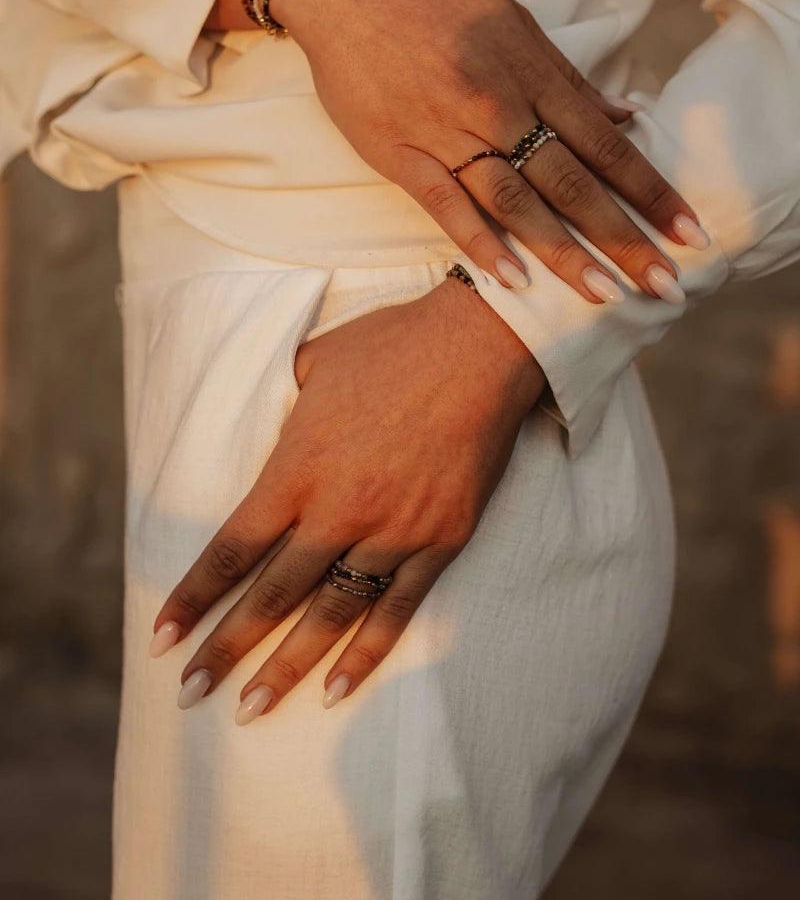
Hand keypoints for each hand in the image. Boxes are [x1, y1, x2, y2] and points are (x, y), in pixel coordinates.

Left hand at [150, 277, 543, 718]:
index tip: (162, 637)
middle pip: (271, 594)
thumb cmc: (391, 346)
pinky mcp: (440, 539)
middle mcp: (338, 509)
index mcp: (297, 467)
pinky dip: (367, 653)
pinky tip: (338, 689)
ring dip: (288, 667)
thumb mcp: (315, 365)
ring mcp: (392, 530)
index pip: (231, 548)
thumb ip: (287, 416)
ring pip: (329, 614)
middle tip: (190, 694)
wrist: (479, 346)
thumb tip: (276, 439)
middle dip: (225, 648)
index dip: (193, 597)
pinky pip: (397, 608)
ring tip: (252, 710)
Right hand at [255, 0, 707, 303]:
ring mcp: (447, 130)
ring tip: (603, 294)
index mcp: (531, 70)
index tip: (688, 230)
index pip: (605, 143)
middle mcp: (497, 103)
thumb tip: (626, 114)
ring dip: (563, 252)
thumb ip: (567, 76)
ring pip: (516, 201)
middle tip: (664, 284)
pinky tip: (514, 282)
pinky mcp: (400, 152)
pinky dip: (480, 243)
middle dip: (623, 236)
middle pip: (571, 181)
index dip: (650, 190)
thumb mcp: (513, 21)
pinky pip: (445, 205)